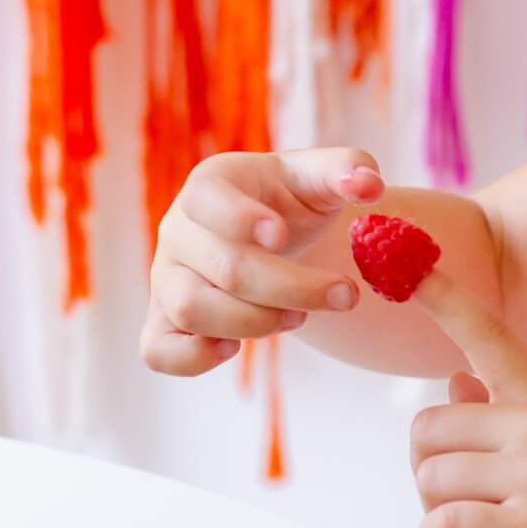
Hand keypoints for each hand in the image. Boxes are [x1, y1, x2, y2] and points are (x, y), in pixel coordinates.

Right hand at [142, 147, 384, 374]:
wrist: (267, 237)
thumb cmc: (290, 202)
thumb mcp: (320, 177)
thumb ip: (349, 169)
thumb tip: (368, 186)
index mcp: (208, 185)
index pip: (206, 200)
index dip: (241, 220)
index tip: (281, 236)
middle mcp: (177, 231)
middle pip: (222, 268)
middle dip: (291, 288)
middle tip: (344, 294)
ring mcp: (165, 279)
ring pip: (193, 310)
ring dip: (256, 322)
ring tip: (299, 317)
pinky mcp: (163, 321)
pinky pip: (158, 351)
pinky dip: (193, 358)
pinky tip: (234, 348)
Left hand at [410, 270, 526, 527]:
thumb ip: (509, 413)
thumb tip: (454, 381)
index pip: (488, 336)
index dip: (443, 299)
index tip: (408, 262)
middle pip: (426, 427)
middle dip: (428, 465)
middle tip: (458, 496)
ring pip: (429, 477)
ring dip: (437, 508)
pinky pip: (440, 525)